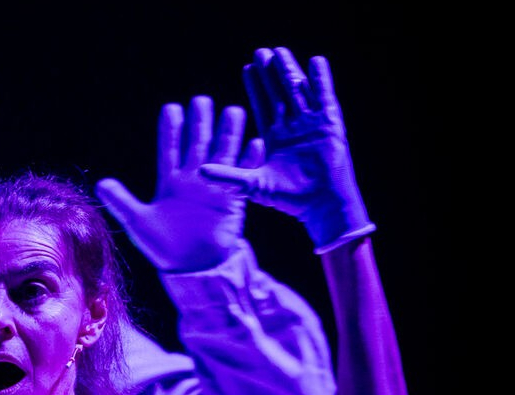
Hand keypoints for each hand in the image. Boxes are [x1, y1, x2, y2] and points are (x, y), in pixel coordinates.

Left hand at [96, 96, 263, 271]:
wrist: (192, 268)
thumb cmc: (163, 247)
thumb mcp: (138, 222)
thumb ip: (121, 201)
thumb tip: (99, 184)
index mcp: (169, 182)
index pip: (169, 149)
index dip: (170, 130)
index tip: (171, 108)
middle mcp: (193, 180)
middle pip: (197, 145)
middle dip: (200, 123)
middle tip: (202, 100)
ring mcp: (214, 188)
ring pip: (222, 154)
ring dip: (228, 134)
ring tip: (234, 110)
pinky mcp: (232, 200)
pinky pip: (242, 177)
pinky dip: (249, 161)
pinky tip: (255, 143)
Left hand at [198, 47, 373, 253]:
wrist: (320, 206)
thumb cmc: (288, 199)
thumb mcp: (252, 185)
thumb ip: (229, 176)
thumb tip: (200, 171)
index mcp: (275, 138)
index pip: (263, 106)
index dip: (256, 87)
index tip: (247, 68)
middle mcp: (293, 128)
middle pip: (280, 94)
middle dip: (270, 74)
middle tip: (260, 52)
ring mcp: (312, 124)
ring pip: (300, 91)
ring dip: (290, 71)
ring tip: (280, 52)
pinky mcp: (331, 125)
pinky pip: (325, 97)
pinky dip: (321, 80)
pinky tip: (316, 61)